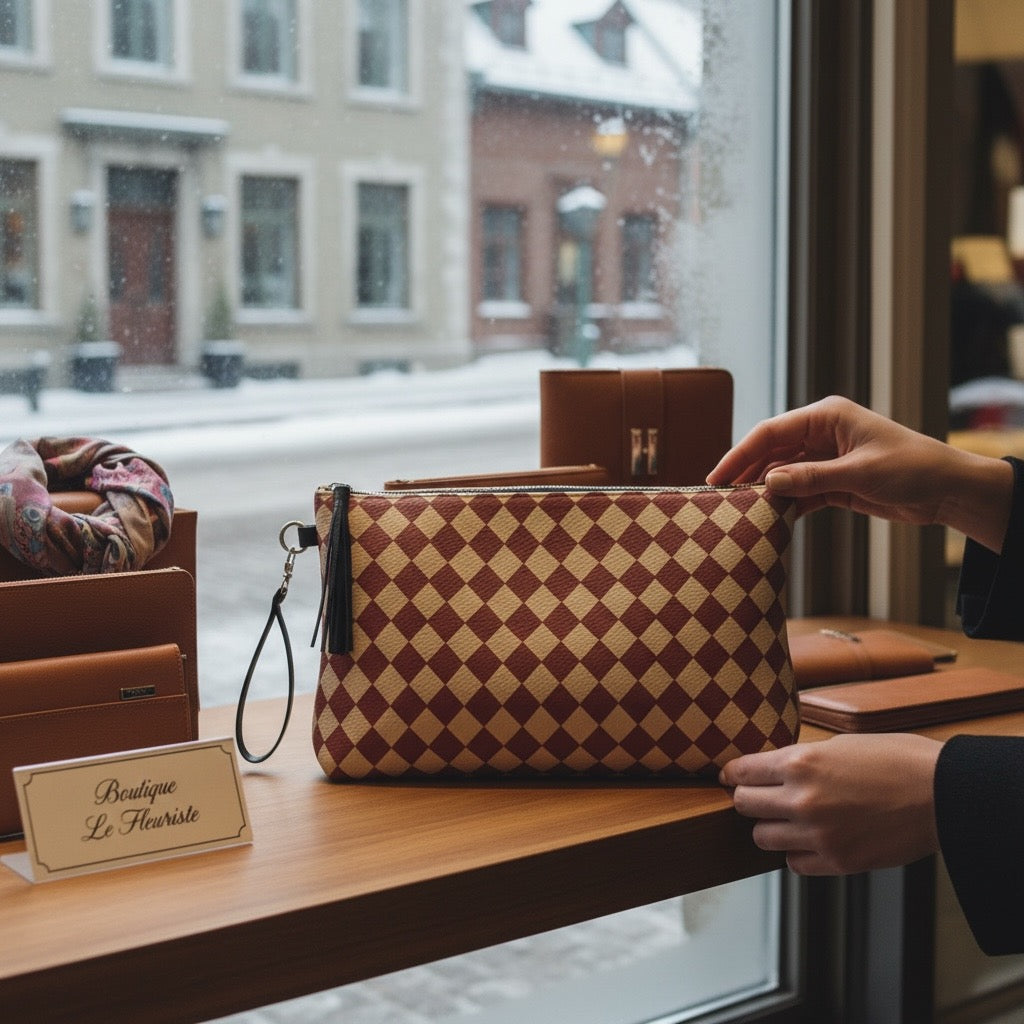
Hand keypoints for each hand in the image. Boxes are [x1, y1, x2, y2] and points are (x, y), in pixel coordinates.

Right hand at [706, 395, 1012, 551]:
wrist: (949, 491)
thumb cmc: (912, 468)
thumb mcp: (859, 473)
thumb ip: (811, 478)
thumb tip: (768, 482)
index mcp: (827, 416)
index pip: (771, 432)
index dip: (740, 454)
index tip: (717, 477)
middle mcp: (822, 434)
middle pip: (771, 452)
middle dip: (746, 474)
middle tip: (718, 498)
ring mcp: (826, 459)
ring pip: (783, 474)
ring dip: (764, 493)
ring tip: (738, 513)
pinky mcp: (834, 483)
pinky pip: (799, 493)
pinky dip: (785, 506)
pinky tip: (768, 521)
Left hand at [719, 734, 941, 874]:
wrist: (941, 794)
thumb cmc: (895, 759)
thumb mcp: (839, 743)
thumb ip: (801, 760)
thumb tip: (771, 769)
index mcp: (800, 762)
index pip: (742, 771)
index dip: (733, 773)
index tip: (730, 776)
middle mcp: (801, 799)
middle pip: (743, 805)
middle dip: (747, 799)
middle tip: (756, 797)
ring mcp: (818, 834)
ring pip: (761, 838)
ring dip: (769, 828)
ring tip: (785, 820)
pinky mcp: (837, 861)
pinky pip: (794, 863)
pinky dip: (797, 852)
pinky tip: (810, 840)